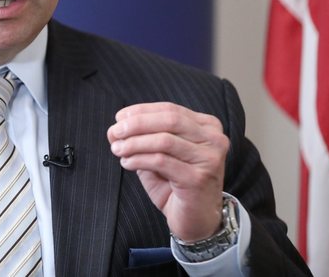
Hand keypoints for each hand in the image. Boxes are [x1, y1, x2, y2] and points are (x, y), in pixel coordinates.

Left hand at [106, 102, 229, 241]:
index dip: (141, 111)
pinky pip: (161, 161)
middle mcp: (214, 139)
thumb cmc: (177, 185)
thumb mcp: (161, 155)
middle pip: (169, 120)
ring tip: (117, 149)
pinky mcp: (198, 178)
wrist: (197, 220)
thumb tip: (116, 128)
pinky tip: (127, 163)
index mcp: (207, 127)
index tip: (119, 118)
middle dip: (137, 124)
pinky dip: (139, 159)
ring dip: (134, 143)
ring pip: (164, 140)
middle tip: (115, 132)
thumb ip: (144, 139)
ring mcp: (209, 159)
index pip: (170, 109)